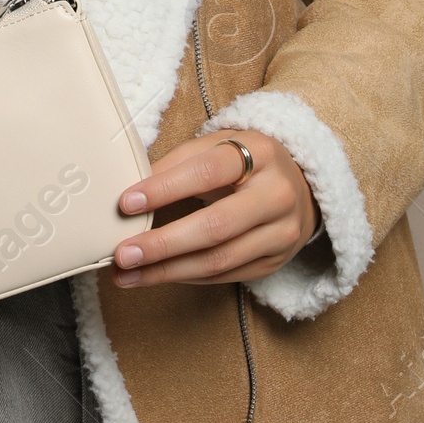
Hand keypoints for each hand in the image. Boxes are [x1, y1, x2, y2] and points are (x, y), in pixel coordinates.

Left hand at [111, 128, 319, 288]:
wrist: (299, 186)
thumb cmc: (246, 162)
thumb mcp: (218, 146)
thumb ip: (178, 163)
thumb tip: (132, 191)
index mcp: (259, 153)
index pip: (206, 172)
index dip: (165, 189)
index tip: (126, 203)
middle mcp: (277, 195)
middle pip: (216, 226)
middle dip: (164, 244)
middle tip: (123, 254)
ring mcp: (281, 232)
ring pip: (219, 260)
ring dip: (168, 270)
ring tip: (128, 274)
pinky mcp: (275, 261)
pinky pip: (224, 275)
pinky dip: (186, 276)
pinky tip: (157, 275)